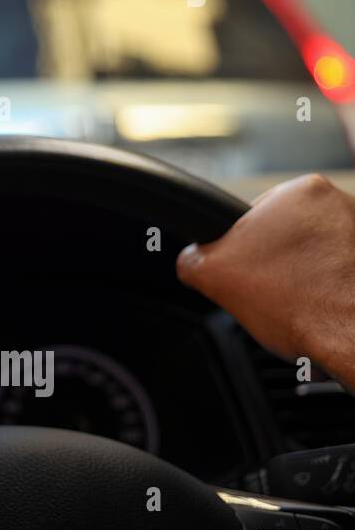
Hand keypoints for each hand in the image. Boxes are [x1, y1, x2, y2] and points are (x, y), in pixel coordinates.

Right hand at [176, 173, 354, 390]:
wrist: (352, 339)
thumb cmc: (300, 304)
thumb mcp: (212, 276)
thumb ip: (191, 256)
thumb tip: (192, 259)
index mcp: (302, 191)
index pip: (252, 217)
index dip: (240, 250)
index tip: (245, 273)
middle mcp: (340, 203)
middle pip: (285, 236)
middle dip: (274, 265)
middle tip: (270, 293)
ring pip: (314, 257)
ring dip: (303, 279)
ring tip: (298, 305)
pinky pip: (338, 275)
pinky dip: (327, 292)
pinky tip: (318, 311)